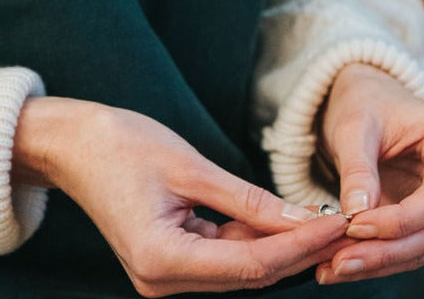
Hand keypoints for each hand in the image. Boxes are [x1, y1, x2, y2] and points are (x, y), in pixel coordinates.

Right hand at [13, 97, 349, 296]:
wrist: (74, 143)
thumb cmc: (123, 145)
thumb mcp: (190, 166)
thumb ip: (247, 198)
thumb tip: (301, 219)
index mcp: (162, 261)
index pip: (252, 265)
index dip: (302, 246)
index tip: (343, 224)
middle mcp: (162, 280)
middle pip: (250, 272)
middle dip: (301, 248)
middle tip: (349, 224)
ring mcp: (164, 273)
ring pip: (241, 265)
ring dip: (281, 242)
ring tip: (328, 218)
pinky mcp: (169, 258)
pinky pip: (223, 252)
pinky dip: (255, 235)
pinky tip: (286, 217)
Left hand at [314, 63, 423, 285]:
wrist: (368, 101)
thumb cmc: (366, 104)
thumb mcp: (355, 127)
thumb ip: (358, 169)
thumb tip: (357, 213)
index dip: (401, 220)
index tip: (355, 227)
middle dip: (387, 250)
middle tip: (339, 261)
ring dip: (380, 262)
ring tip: (332, 268)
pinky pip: (411, 246)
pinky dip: (378, 259)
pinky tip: (340, 265)